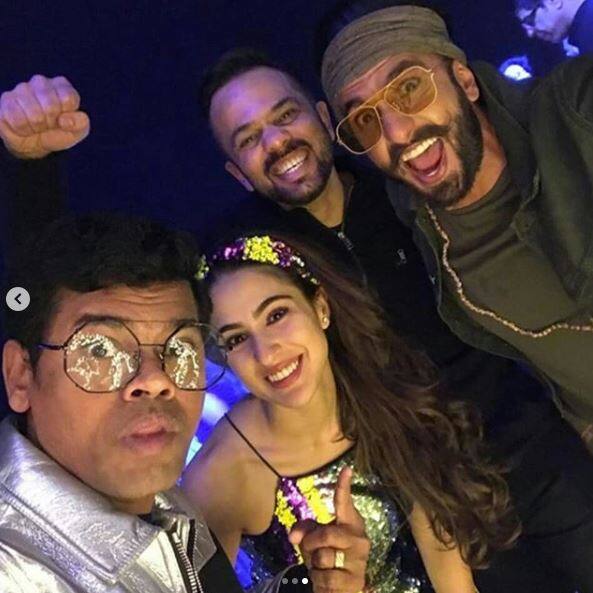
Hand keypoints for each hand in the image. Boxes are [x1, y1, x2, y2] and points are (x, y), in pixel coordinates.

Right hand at [0, 74, 89, 158]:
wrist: (35, 144)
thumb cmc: (58, 132)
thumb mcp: (77, 131)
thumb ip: (80, 123)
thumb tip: (66, 120)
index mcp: (61, 86)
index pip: (69, 98)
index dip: (67, 117)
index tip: (63, 120)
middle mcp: (41, 82)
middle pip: (51, 107)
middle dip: (51, 123)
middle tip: (48, 124)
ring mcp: (22, 89)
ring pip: (35, 115)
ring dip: (37, 128)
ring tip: (36, 126)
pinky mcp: (7, 100)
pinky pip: (18, 120)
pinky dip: (23, 129)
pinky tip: (24, 126)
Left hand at [289, 467, 369, 592]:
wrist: (340, 587)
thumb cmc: (328, 554)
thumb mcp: (313, 539)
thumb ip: (304, 530)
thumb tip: (294, 538)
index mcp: (350, 522)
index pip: (344, 502)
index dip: (344, 486)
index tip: (346, 469)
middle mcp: (359, 538)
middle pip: (326, 534)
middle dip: (311, 544)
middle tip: (311, 550)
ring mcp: (360, 560)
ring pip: (324, 558)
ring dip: (315, 566)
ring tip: (324, 568)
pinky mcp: (356, 581)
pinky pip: (326, 578)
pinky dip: (319, 581)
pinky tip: (328, 581)